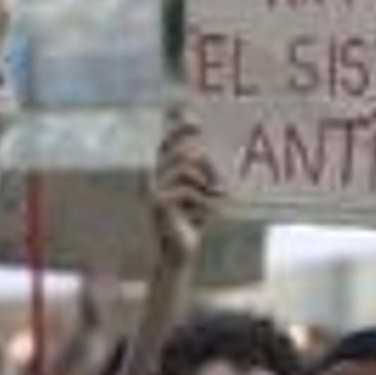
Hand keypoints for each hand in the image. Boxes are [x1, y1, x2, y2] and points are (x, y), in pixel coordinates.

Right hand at [149, 112, 223, 269]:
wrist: (180, 254)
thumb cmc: (194, 222)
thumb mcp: (205, 194)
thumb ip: (206, 173)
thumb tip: (211, 151)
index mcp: (165, 171)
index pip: (170, 142)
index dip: (180, 128)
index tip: (196, 120)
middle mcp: (155, 175)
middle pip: (183, 152)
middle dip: (208, 166)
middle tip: (221, 186)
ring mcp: (154, 188)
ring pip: (187, 168)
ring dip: (208, 185)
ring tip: (217, 202)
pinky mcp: (158, 202)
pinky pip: (188, 189)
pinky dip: (204, 202)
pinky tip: (206, 217)